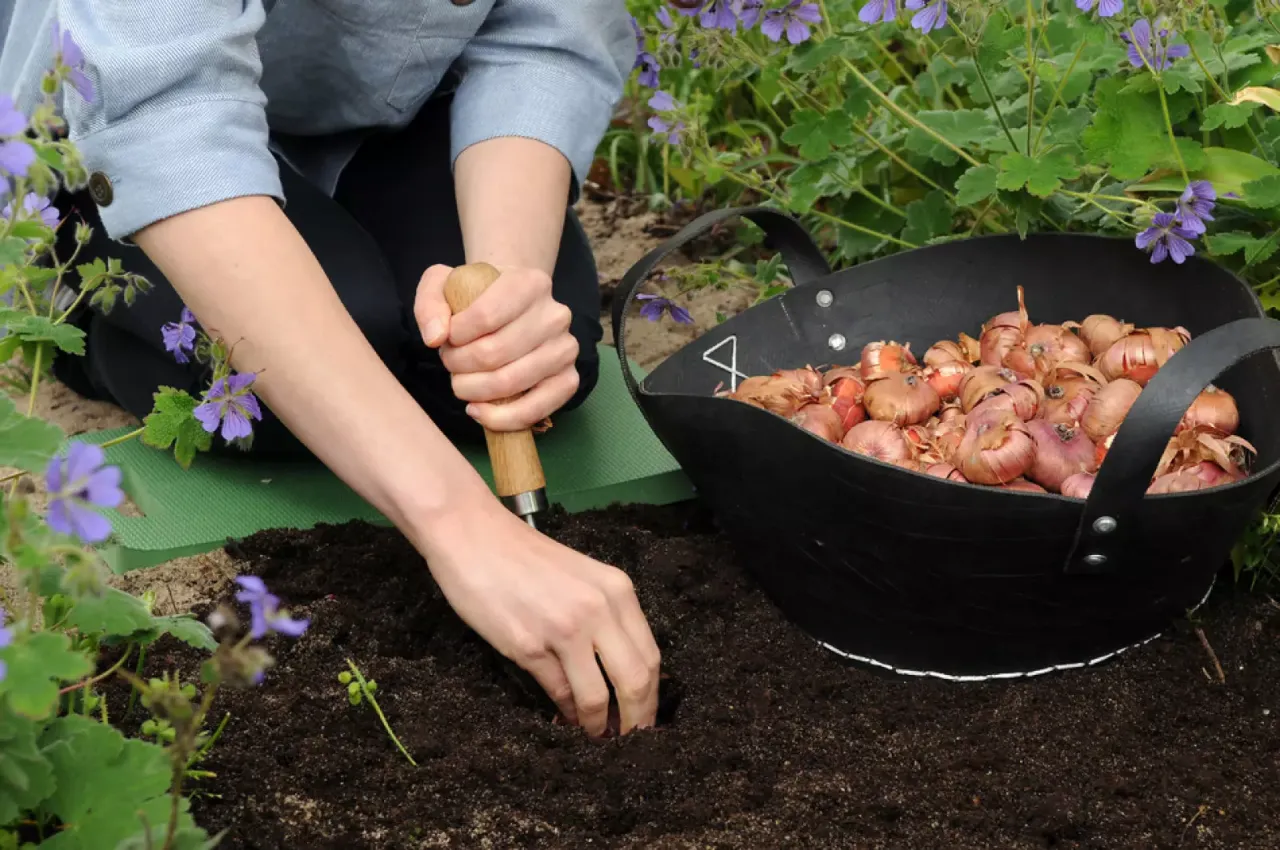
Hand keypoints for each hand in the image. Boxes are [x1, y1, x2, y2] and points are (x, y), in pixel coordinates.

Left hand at [414, 264, 579, 431]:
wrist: (512, 306)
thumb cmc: (477, 297)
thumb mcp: (444, 284)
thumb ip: (429, 303)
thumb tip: (435, 338)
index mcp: (529, 283)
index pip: (485, 316)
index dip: (455, 337)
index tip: (447, 339)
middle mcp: (555, 315)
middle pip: (494, 354)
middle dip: (459, 366)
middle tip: (451, 363)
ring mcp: (566, 349)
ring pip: (510, 383)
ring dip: (473, 391)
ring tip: (462, 382)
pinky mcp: (569, 379)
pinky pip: (535, 410)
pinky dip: (501, 418)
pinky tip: (479, 410)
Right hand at [416, 499, 661, 736]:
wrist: (473, 535)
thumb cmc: (524, 557)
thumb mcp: (581, 577)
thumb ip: (605, 618)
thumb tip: (621, 673)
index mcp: (617, 590)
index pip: (651, 656)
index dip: (652, 697)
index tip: (646, 718)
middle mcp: (598, 609)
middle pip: (635, 681)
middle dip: (635, 720)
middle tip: (629, 741)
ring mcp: (564, 629)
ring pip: (598, 696)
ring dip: (598, 725)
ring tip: (595, 736)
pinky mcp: (528, 645)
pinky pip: (558, 692)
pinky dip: (565, 712)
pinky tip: (564, 718)